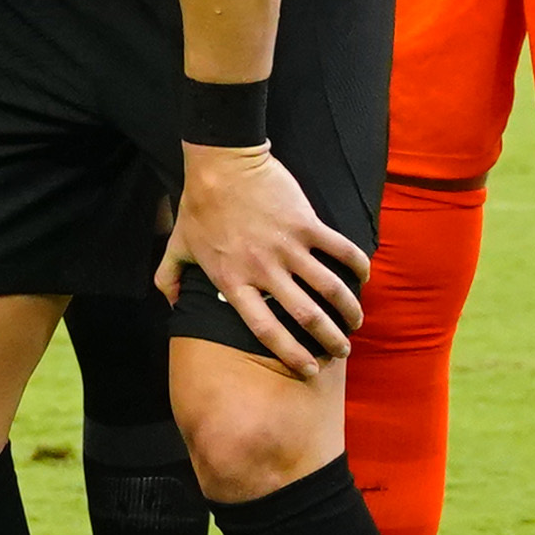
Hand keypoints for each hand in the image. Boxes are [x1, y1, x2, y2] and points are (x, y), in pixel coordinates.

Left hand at [154, 141, 366, 374]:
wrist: (221, 164)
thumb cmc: (198, 206)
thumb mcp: (176, 246)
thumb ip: (169, 279)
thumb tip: (170, 305)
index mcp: (234, 282)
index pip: (266, 331)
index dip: (291, 355)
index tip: (309, 370)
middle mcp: (264, 271)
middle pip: (306, 317)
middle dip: (330, 340)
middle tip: (342, 350)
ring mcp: (287, 248)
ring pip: (330, 289)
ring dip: (349, 310)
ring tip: (356, 321)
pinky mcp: (306, 224)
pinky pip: (340, 249)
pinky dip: (358, 264)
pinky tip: (365, 275)